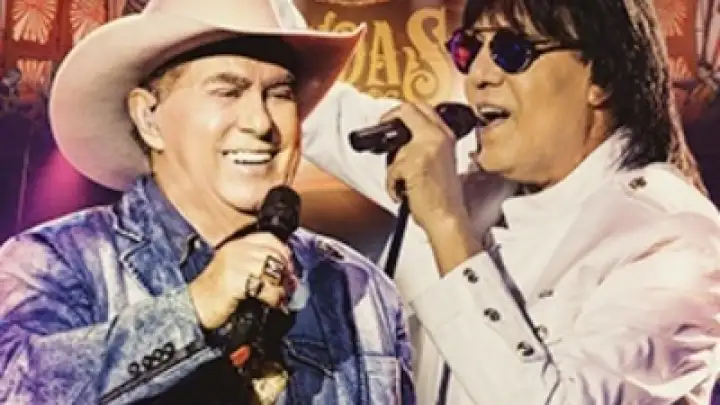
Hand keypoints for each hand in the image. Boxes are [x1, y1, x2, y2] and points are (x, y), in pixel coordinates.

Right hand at [189, 233, 296, 329]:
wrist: (194, 307)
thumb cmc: (217, 292)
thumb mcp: (236, 270)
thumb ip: (257, 265)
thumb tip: (288, 274)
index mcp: (237, 245)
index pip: (268, 238)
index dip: (283, 253)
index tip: (289, 269)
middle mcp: (236, 250)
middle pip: (273, 253)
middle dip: (285, 271)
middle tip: (288, 286)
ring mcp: (234, 264)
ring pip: (271, 269)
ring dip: (280, 286)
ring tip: (279, 296)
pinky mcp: (234, 281)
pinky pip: (264, 286)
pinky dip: (273, 297)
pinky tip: (272, 303)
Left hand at [381, 102, 470, 231]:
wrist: (447, 218)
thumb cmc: (444, 197)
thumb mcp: (442, 160)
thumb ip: (425, 143)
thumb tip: (402, 138)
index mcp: (446, 135)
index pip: (422, 106)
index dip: (402, 111)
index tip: (393, 121)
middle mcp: (438, 137)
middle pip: (406, 110)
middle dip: (389, 120)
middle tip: (384, 136)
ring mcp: (426, 148)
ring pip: (395, 148)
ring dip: (393, 168)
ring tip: (405, 182)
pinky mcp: (414, 164)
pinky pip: (391, 170)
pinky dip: (392, 185)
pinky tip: (404, 192)